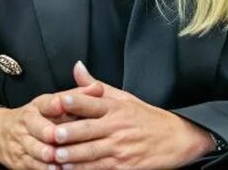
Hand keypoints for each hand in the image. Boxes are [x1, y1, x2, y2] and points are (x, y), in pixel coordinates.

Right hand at [0, 81, 103, 168]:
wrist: (3, 134)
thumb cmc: (40, 117)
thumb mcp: (55, 103)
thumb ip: (78, 96)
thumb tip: (98, 87)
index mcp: (39, 106)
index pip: (46, 102)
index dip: (54, 103)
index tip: (61, 104)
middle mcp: (28, 122)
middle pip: (37, 127)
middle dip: (47, 132)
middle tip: (58, 136)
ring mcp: (22, 141)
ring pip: (33, 148)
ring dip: (44, 154)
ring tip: (56, 158)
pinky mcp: (19, 160)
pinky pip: (30, 165)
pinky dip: (42, 168)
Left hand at [48, 61, 214, 168]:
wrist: (176, 139)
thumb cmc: (146, 117)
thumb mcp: (124, 97)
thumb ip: (96, 86)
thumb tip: (77, 67)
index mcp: (115, 107)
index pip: (93, 102)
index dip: (76, 101)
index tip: (60, 100)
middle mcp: (117, 126)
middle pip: (89, 129)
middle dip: (69, 133)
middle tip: (51, 134)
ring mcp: (120, 147)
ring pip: (92, 151)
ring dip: (73, 155)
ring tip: (55, 156)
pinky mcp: (124, 165)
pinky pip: (100, 168)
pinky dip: (84, 169)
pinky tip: (69, 169)